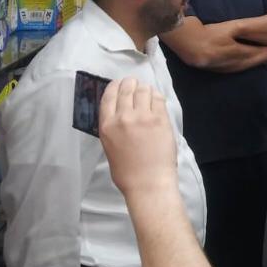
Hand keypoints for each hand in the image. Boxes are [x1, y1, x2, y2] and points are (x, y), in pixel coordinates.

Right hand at [99, 78, 177, 199]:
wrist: (148, 183)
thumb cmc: (127, 172)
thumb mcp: (109, 147)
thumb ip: (113, 128)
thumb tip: (120, 113)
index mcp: (106, 126)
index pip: (108, 95)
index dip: (115, 86)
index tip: (120, 84)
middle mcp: (123, 117)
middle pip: (126, 88)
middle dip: (131, 83)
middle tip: (135, 85)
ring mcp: (143, 116)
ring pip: (143, 89)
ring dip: (145, 88)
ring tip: (147, 93)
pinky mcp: (160, 118)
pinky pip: (158, 98)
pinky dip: (157, 95)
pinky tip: (157, 100)